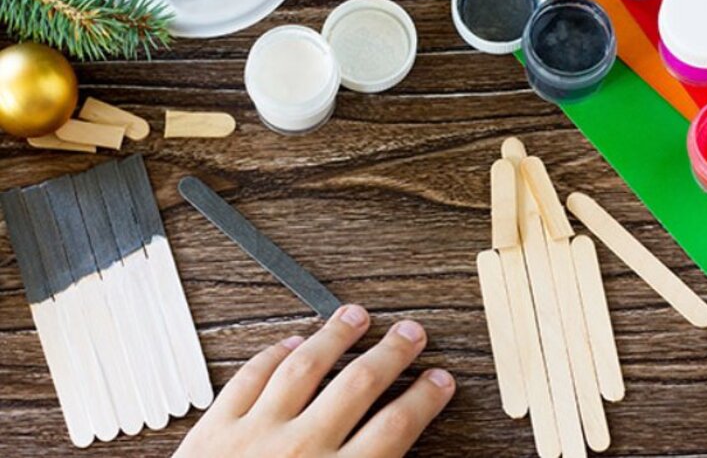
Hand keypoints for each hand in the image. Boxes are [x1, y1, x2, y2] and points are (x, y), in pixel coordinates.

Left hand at [175, 305, 454, 457]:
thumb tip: (390, 455)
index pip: (396, 427)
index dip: (424, 398)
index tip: (438, 381)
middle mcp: (300, 451)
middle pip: (358, 385)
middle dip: (392, 354)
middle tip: (410, 333)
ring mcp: (254, 435)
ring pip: (304, 368)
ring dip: (335, 338)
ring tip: (354, 317)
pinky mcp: (213, 432)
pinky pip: (248, 379)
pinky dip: (272, 355)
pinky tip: (290, 341)